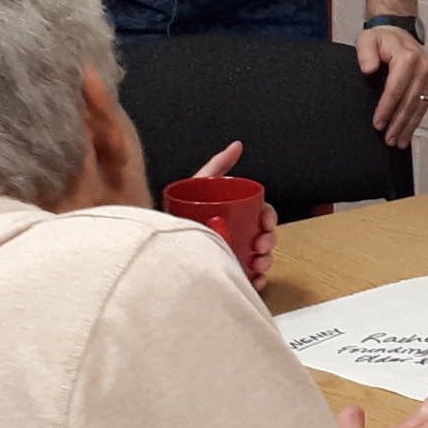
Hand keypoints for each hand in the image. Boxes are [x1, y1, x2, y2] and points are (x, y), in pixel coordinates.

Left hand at [192, 141, 280, 282]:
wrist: (158, 243)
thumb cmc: (179, 213)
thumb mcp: (201, 184)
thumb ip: (218, 165)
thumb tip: (236, 146)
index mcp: (236, 215)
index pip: (262, 215)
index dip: (269, 219)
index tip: (265, 223)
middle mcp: (237, 235)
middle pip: (264, 238)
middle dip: (268, 242)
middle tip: (259, 245)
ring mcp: (233, 256)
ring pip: (260, 259)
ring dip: (266, 262)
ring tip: (256, 264)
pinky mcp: (227, 275)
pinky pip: (248, 280)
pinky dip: (256, 281)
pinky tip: (253, 279)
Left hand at [359, 25, 427, 148]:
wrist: (399, 33)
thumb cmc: (383, 39)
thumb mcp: (367, 39)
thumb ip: (365, 53)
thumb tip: (368, 68)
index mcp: (407, 58)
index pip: (396, 90)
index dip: (386, 109)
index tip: (378, 124)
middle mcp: (423, 67)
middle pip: (409, 102)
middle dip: (398, 123)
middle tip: (388, 139)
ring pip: (419, 106)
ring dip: (409, 126)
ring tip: (399, 141)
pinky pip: (425, 104)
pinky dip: (417, 119)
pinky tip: (409, 131)